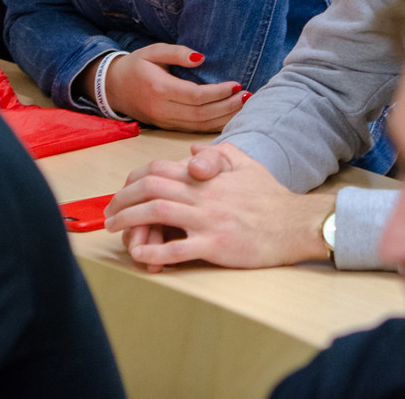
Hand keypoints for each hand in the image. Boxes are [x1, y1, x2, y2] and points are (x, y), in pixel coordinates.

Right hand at [103, 44, 247, 132]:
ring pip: (199, 125)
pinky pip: (194, 130)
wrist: (112, 88)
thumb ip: (176, 53)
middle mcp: (163, 109)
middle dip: (227, 107)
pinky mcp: (167, 127)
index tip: (237, 84)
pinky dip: (214, 126)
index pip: (195, 96)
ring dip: (224, 118)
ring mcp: (165, 121)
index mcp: (159, 89)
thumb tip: (201, 58)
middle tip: (247, 97)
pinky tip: (229, 118)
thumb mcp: (152, 51)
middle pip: (201, 114)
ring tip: (244, 107)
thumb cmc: (135, 66)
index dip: (218, 93)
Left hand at [105, 143, 330, 270]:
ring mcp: (208, 220)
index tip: (123, 190)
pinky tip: (140, 255)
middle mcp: (203, 195)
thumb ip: (219, 153)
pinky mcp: (215, 245)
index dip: (134, 178)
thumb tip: (193, 149)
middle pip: (150, 189)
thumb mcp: (246, 164)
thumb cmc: (271, 196)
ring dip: (129, 221)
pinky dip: (154, 251)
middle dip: (122, 199)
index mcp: (207, 175)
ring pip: (157, 214)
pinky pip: (177, 248)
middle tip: (109, 212)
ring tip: (114, 229)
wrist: (295, 223)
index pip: (160, 168)